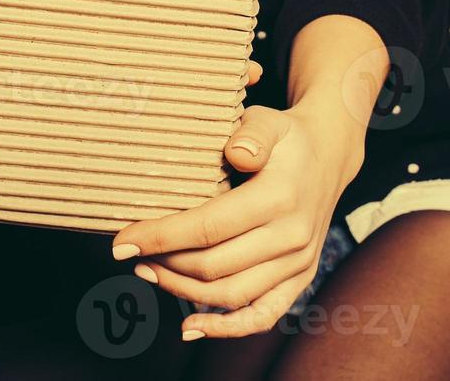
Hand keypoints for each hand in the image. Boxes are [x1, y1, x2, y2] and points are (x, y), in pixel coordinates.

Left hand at [112, 100, 363, 339]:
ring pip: (232, 294)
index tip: (122, 241)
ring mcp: (298, 263)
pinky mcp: (300, 278)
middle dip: (164, 263)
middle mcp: (291, 237)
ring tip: (148, 272)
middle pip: (214, 266)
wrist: (327, 157)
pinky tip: (190, 329)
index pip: (208, 227)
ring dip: (183, 290)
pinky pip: (264, 315)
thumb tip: (236, 152)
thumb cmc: (286, 138)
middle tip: (129, 254)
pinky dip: (227, 329)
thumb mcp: (270, 120)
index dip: (160, 237)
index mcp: (278, 198)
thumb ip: (253, 133)